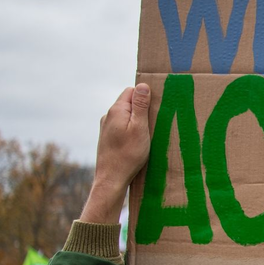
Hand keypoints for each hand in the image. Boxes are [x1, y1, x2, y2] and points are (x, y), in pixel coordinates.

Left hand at [80, 84, 151, 223]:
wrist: (111, 178)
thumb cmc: (128, 154)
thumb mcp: (140, 128)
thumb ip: (141, 106)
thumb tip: (143, 86)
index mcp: (117, 110)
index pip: (132, 91)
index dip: (145, 96)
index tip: (157, 107)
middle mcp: (108, 116)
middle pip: (128, 103)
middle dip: (142, 108)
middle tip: (155, 121)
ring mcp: (106, 127)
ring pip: (125, 116)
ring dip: (137, 120)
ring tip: (148, 133)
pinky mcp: (107, 138)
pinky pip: (122, 126)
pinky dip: (131, 130)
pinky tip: (138, 142)